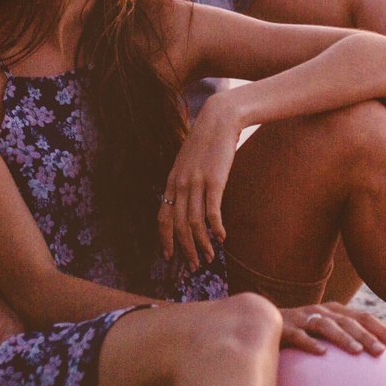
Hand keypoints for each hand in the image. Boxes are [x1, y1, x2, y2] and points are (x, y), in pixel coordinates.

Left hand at [161, 103, 238, 268]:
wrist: (219, 120)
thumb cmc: (206, 141)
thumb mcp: (188, 162)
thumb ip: (184, 181)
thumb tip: (187, 201)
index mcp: (171, 181)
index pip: (163, 218)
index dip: (165, 240)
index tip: (169, 257)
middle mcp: (180, 184)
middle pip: (179, 226)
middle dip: (185, 250)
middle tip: (193, 266)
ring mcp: (196, 183)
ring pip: (195, 223)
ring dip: (202, 245)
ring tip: (209, 258)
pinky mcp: (214, 181)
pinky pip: (212, 212)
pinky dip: (216, 229)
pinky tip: (221, 238)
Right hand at [278, 300, 385, 355]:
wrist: (259, 318)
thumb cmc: (298, 331)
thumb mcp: (323, 333)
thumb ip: (343, 341)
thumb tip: (372, 360)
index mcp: (334, 312)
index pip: (364, 318)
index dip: (383, 330)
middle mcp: (321, 311)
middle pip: (349, 322)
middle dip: (367, 336)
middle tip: (381, 353)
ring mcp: (303, 318)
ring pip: (327, 326)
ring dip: (343, 338)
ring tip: (357, 352)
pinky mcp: (285, 328)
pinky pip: (299, 336)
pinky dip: (310, 343)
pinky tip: (320, 353)